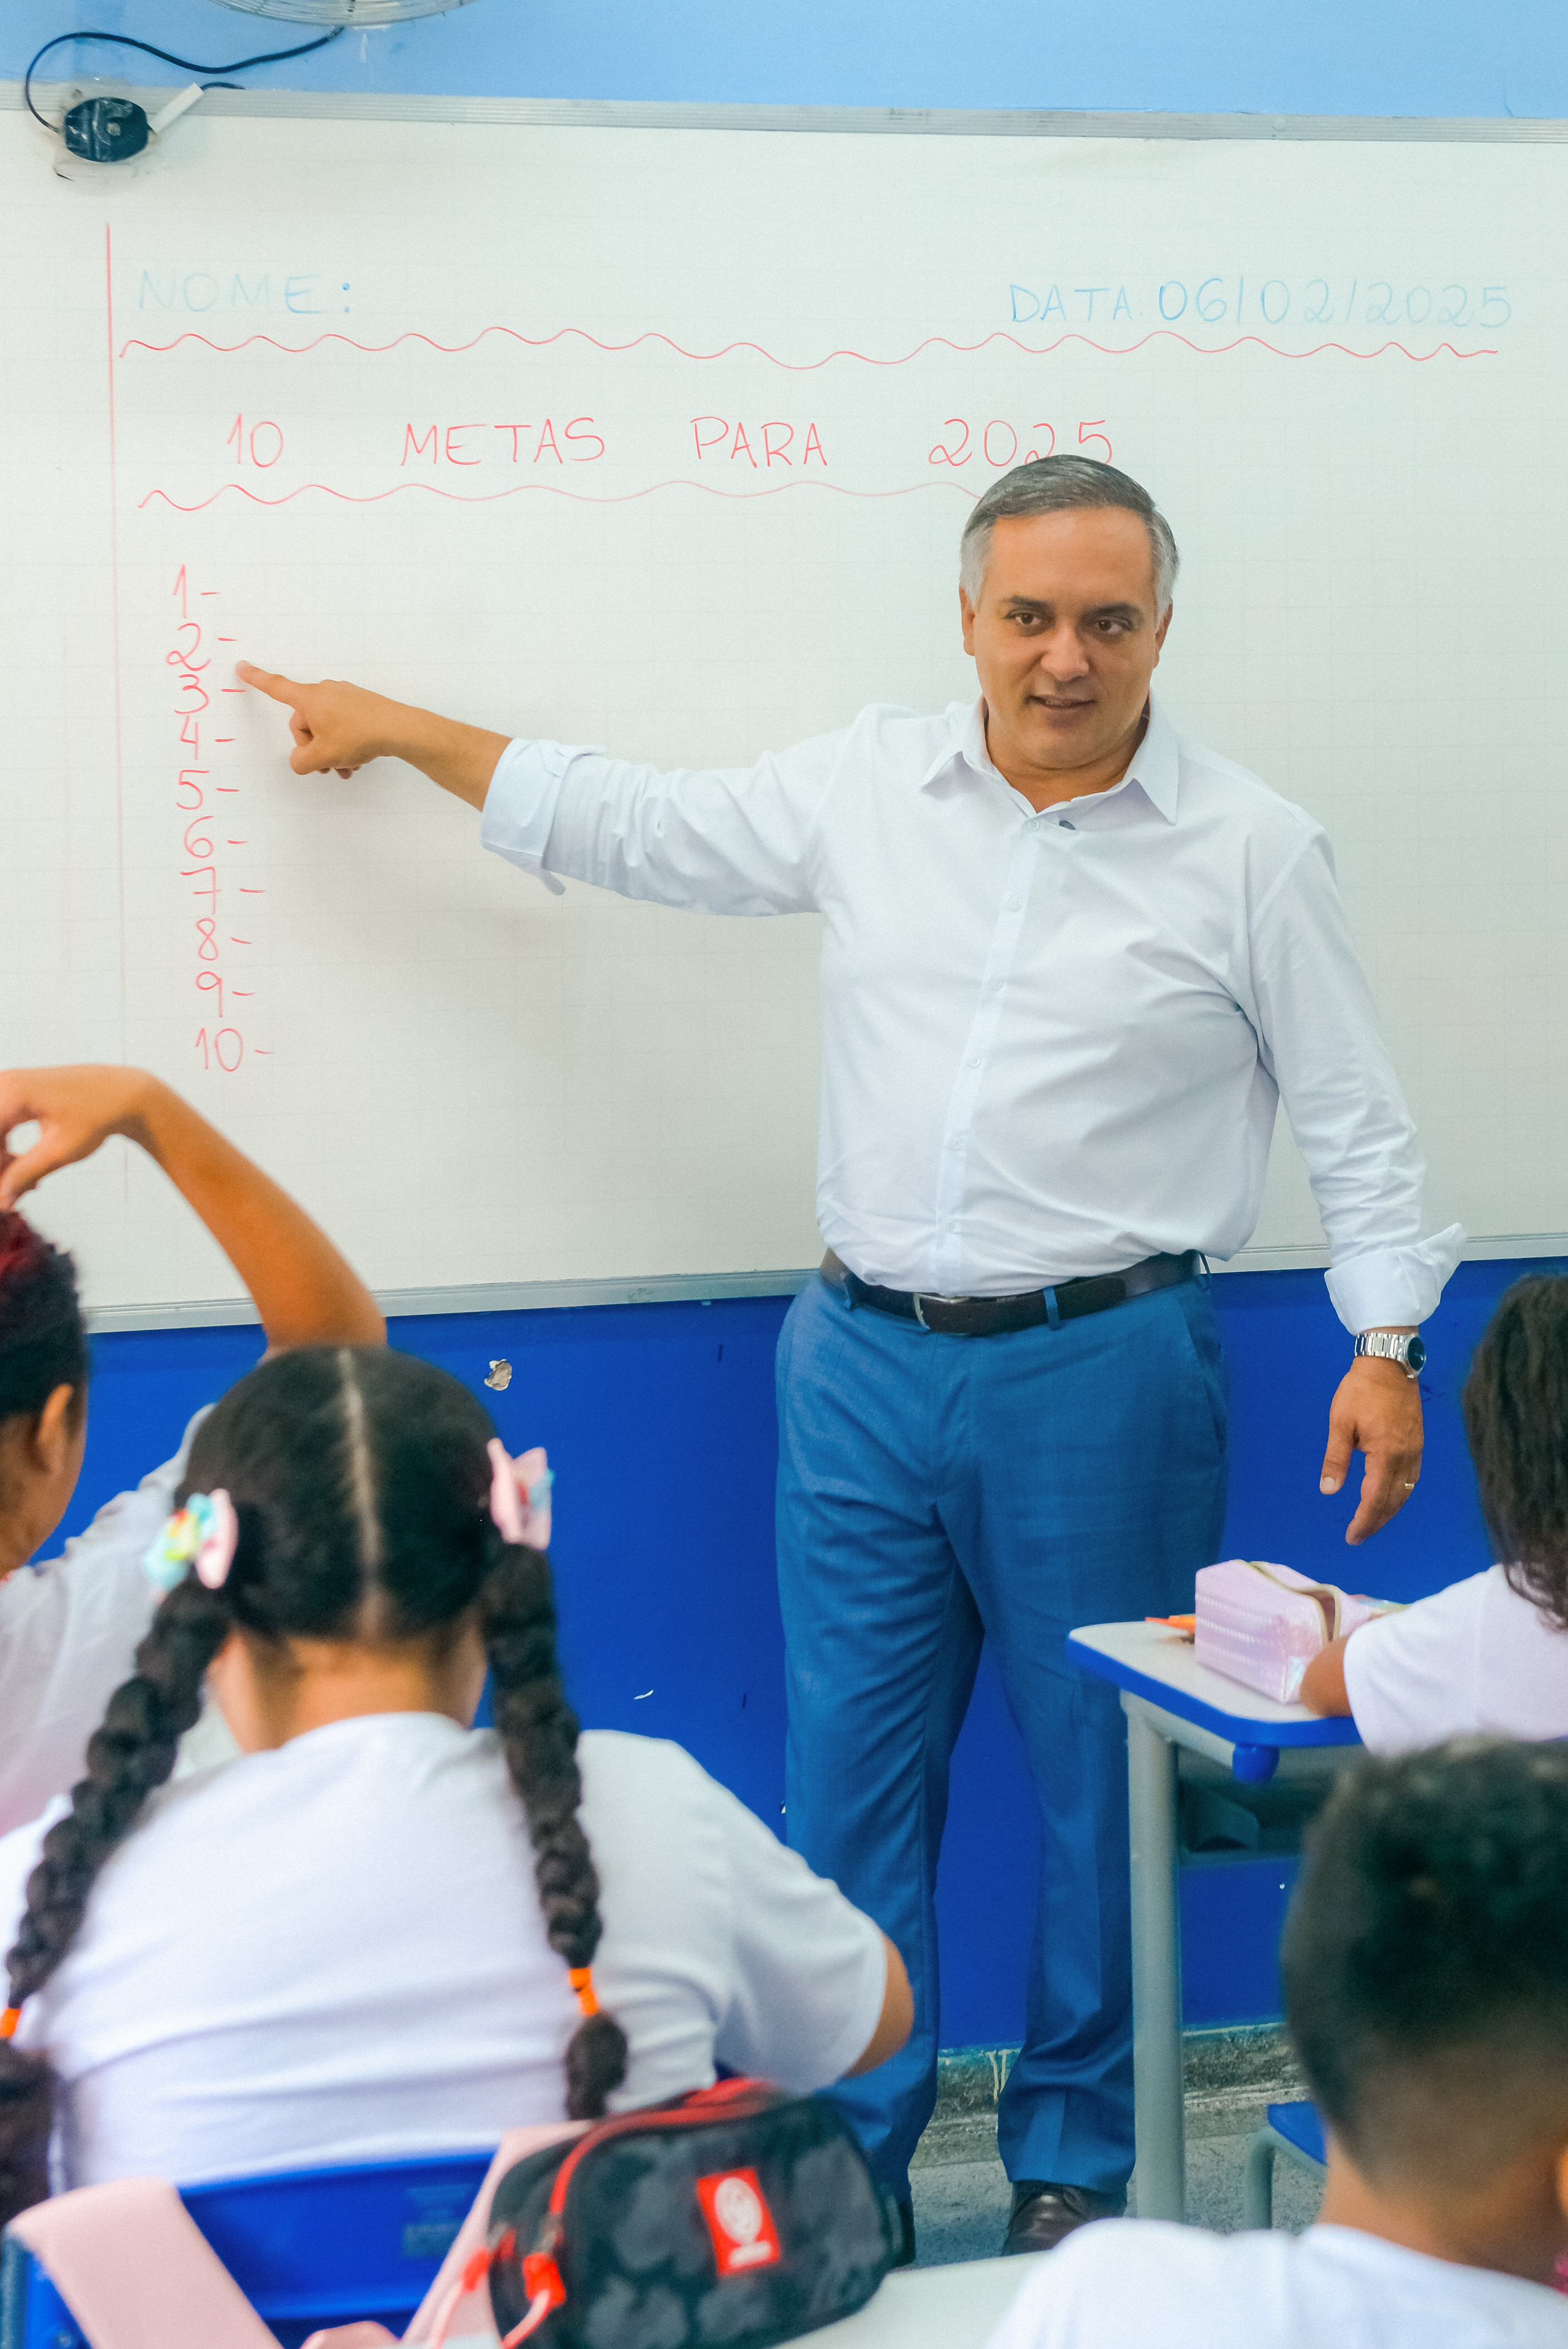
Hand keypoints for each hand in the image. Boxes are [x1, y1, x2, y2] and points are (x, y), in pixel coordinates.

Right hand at [0, 1065, 158, 1208]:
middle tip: (15, 1197)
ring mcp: (8, 1086)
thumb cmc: (96, 1119)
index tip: (7, 1196)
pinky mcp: (14, 1094)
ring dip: (3, 1163)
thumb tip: (1, 1203)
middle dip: (0, 1168)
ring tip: (31, 1188)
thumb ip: (25, 1175)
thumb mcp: (60, 1152)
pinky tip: (31, 1177)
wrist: (122, 1093)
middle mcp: (4, 1084)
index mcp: (12, 1095)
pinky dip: (8, 1152)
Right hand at [236, 662, 509, 809]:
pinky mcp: (361, 705)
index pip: (276, 687)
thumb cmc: (359, 736)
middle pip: (305, 723)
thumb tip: (302, 761)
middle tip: (327, 766)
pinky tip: (358, 762)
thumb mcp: (322, 756)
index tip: (242, 666)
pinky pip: (344, 726)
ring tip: (346, 768)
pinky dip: (346, 745)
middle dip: (313, 747)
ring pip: (327, 729)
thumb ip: (301, 762)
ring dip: (332, 752)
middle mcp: (325, 692)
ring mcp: (345, 697)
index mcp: (309, 698)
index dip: (256, 679)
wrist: (400, 729)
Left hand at [1320, 1351, 1422, 1545]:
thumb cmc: (1360, 1391)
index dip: (1365, 1520)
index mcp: (1386, 1455)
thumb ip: (1336, 1459)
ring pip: (1406, 1491)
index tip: (1352, 1536)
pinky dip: (1401, 1493)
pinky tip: (1391, 1495)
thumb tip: (1329, 1489)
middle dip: (1377, 1521)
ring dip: (1390, 1509)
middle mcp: (1406, 1457)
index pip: (1376, 1499)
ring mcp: (1416, 1450)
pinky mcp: (1418, 1442)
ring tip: (1373, 1521)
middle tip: (1359, 1535)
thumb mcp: (1340, 1424)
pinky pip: (1413, 1477)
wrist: (1389, 1364)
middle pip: (1394, 1500)